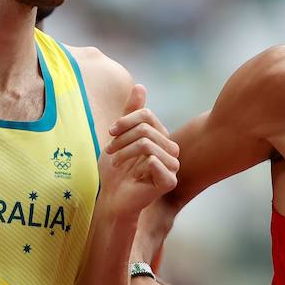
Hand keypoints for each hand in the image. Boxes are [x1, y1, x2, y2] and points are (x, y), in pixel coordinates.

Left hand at [99, 85, 179, 217]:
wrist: (112, 198)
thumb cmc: (116, 170)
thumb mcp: (119, 137)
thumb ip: (131, 113)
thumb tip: (140, 86)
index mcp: (163, 137)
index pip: (147, 115)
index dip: (125, 121)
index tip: (110, 132)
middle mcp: (172, 149)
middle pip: (145, 128)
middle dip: (122, 139)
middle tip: (110, 152)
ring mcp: (173, 166)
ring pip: (146, 143)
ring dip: (124, 153)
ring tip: (116, 163)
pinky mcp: (170, 181)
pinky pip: (152, 160)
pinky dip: (134, 166)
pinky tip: (132, 177)